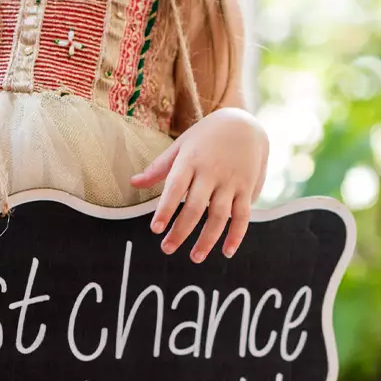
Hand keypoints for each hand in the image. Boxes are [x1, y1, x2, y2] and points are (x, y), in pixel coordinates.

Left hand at [130, 107, 267, 262]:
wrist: (245, 123)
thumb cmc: (206, 136)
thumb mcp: (181, 145)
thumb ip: (159, 167)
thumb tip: (133, 182)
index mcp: (191, 160)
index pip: (175, 187)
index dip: (166, 209)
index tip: (155, 229)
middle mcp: (212, 172)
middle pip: (196, 207)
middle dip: (181, 231)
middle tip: (166, 249)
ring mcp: (231, 181)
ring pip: (220, 215)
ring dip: (207, 239)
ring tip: (195, 257)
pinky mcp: (248, 188)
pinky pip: (243, 215)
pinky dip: (237, 235)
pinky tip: (227, 252)